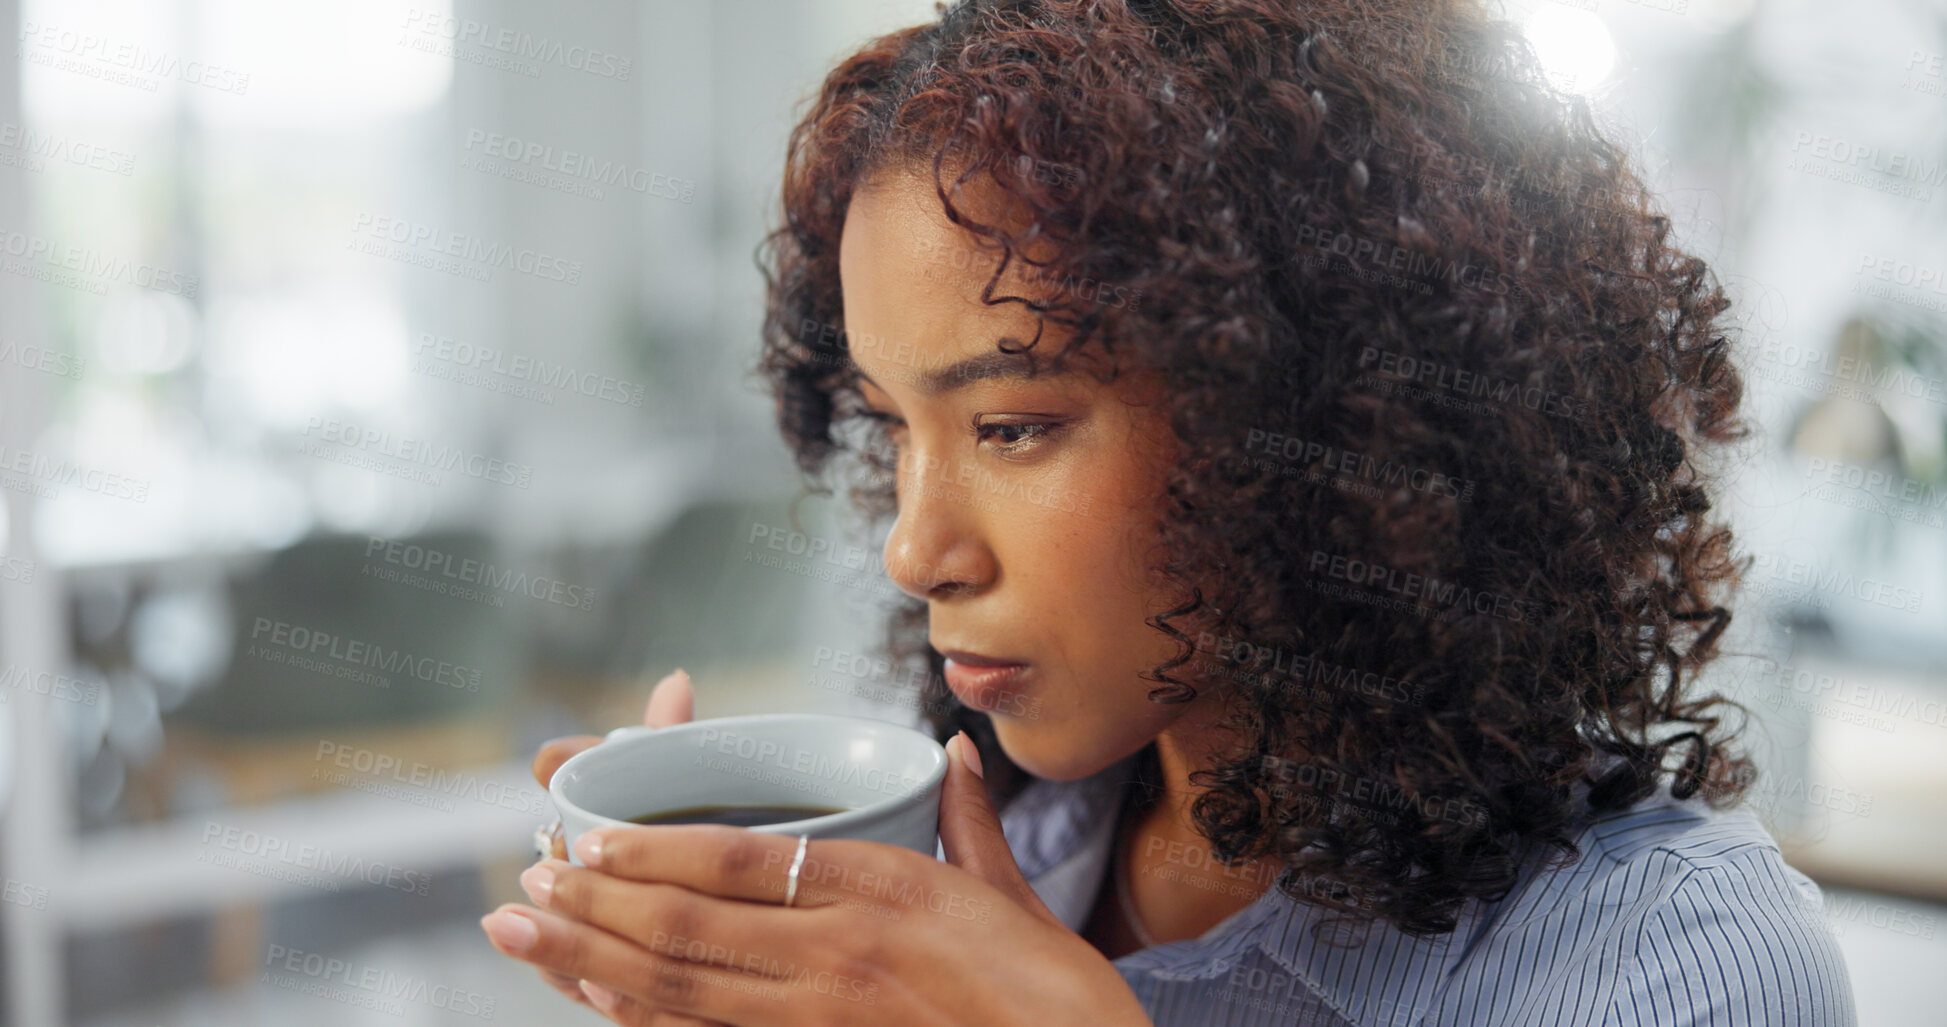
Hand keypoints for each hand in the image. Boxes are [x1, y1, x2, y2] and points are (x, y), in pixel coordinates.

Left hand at [482, 729, 1152, 1025]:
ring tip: (524, 932)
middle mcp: (838, 949)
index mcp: (881, 889)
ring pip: (682, 983)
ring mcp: (825, 1014)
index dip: (652, 847)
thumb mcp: (1014, 898)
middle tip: (522, 887)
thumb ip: (970, 822)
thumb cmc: (1056, 998)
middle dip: (593, 903)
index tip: (591, 837)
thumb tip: (956, 752)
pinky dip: (648, 1018)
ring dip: (591, 956)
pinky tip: (600, 1002)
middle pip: (688, 921)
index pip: (739, 857)